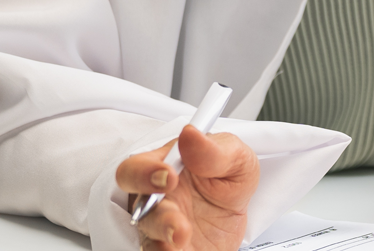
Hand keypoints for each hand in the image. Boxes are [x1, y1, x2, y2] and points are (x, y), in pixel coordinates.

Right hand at [117, 126, 259, 250]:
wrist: (235, 218)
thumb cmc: (227, 180)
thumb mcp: (236, 159)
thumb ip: (215, 150)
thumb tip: (191, 135)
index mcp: (164, 168)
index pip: (137, 167)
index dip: (146, 172)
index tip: (170, 175)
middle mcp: (156, 199)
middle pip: (137, 205)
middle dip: (151, 210)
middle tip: (176, 215)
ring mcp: (160, 228)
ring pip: (148, 234)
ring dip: (163, 235)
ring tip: (182, 235)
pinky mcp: (168, 248)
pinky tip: (180, 249)